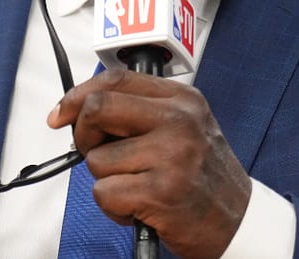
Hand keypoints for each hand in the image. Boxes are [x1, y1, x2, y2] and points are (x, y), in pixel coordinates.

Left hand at [48, 69, 251, 258]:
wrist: (237, 219)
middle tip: (98, 153)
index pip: (117, 80)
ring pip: (96, 159)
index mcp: (184, 100)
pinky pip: (103, 193)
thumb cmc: (205, 177)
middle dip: (84, 135)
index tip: (61, 113)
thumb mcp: (186, 128)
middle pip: (97, 108)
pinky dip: (114, 207)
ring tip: (138, 187)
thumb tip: (82, 110)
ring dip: (107, 180)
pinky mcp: (160, 191)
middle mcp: (179, 121)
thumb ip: (144, 112)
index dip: (78, 94)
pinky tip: (140, 206)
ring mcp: (171, 155)